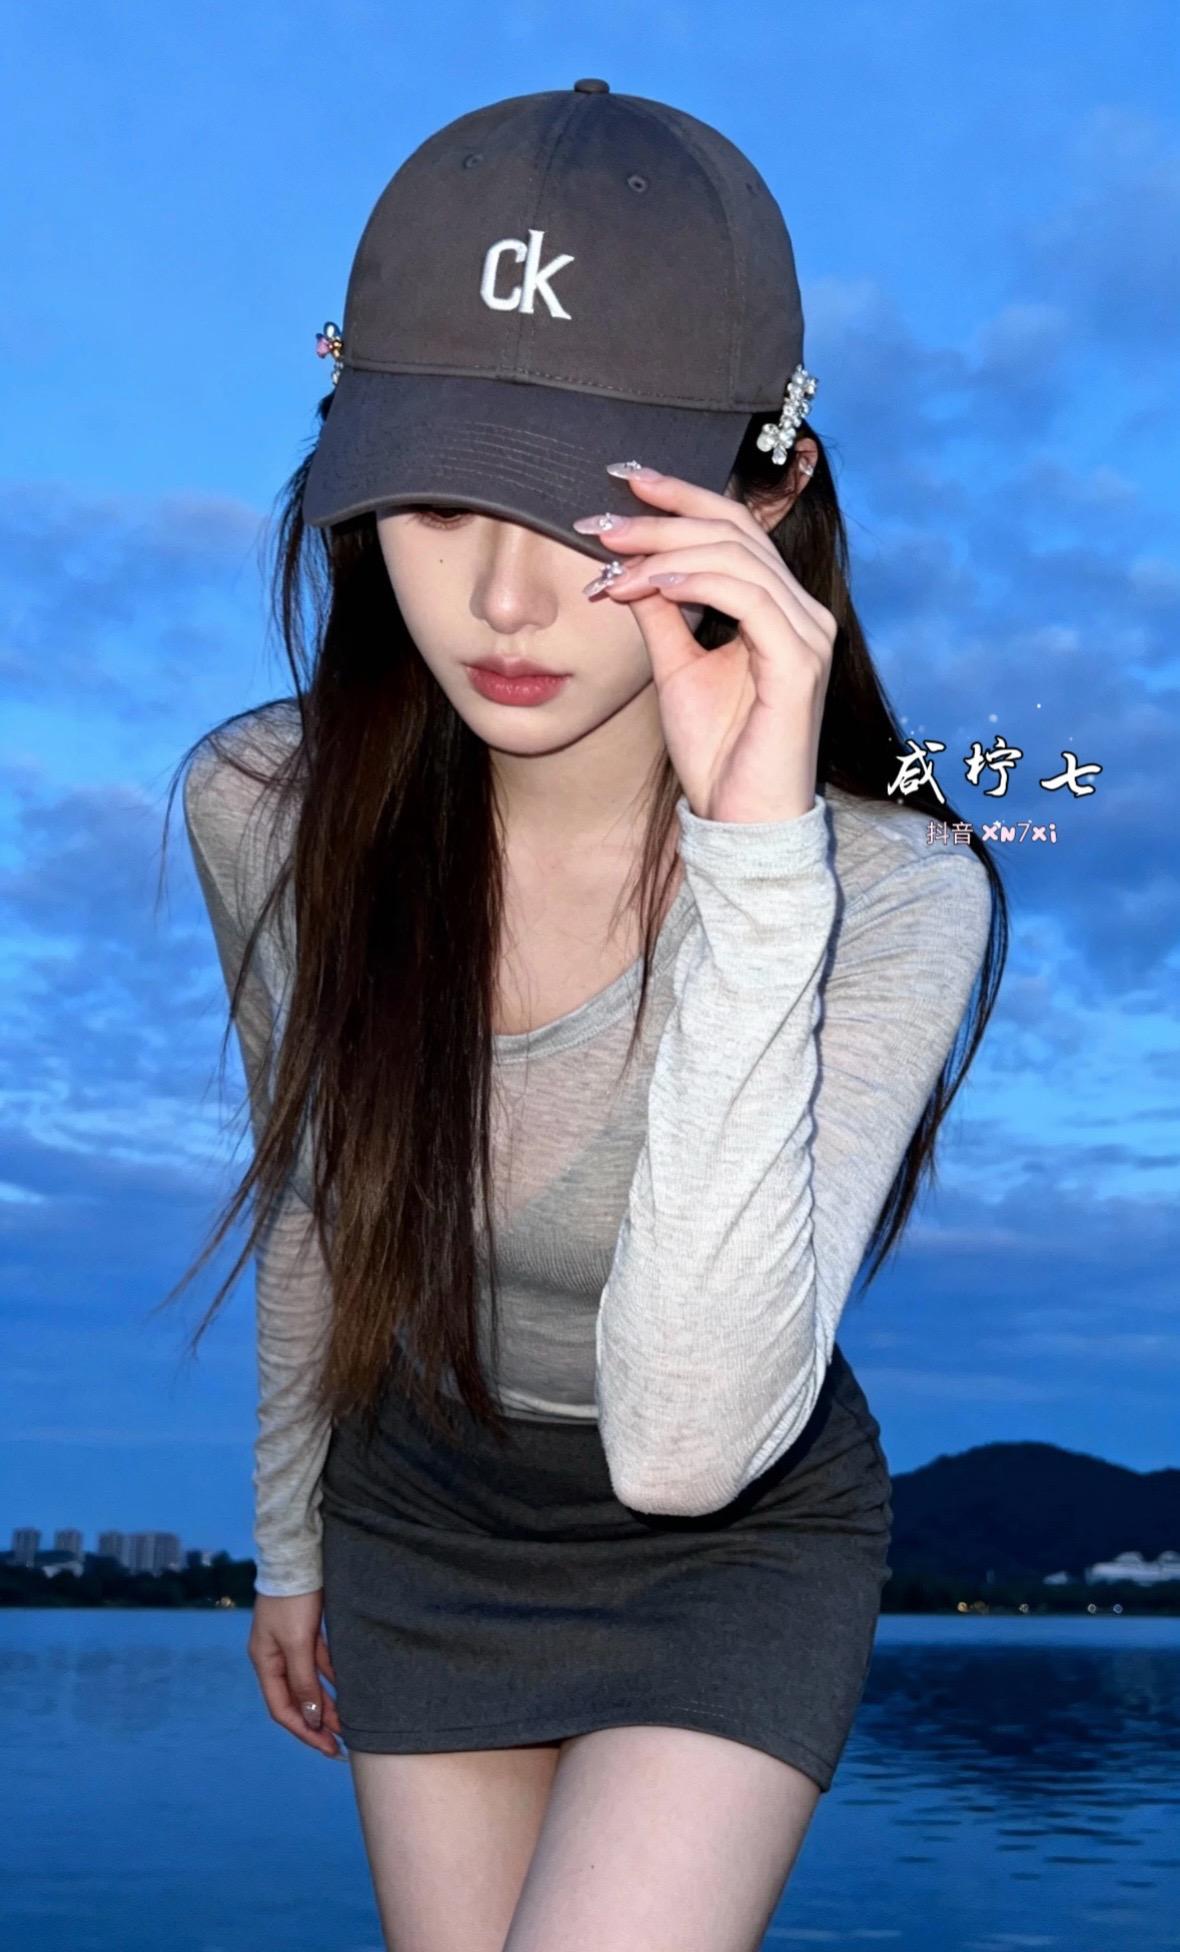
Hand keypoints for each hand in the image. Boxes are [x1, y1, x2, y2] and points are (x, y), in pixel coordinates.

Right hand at [249, 1589, 345, 1758]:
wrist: (298, 1557)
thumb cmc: (293, 1600)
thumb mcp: (298, 1643)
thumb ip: (303, 1681)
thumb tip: (311, 1718)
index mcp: (264, 1663)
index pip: (282, 1709)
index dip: (305, 1731)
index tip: (328, 1747)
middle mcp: (275, 1658)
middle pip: (296, 1700)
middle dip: (317, 1723)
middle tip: (341, 1744)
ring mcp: (290, 1645)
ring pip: (310, 1683)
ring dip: (327, 1703)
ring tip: (348, 1723)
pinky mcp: (306, 1632)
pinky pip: (319, 1664)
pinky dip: (331, 1677)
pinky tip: (348, 1689)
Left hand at [577, 468, 835, 823]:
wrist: (742, 820)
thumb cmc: (718, 752)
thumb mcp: (675, 668)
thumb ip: (661, 614)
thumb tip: (630, 565)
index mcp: (779, 607)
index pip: (734, 528)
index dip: (681, 496)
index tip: (622, 480)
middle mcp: (803, 611)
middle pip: (734, 531)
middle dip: (661, 519)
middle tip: (599, 523)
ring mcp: (808, 633)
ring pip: (738, 556)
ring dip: (666, 550)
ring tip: (612, 558)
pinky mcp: (800, 662)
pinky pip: (747, 597)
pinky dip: (695, 583)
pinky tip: (650, 585)